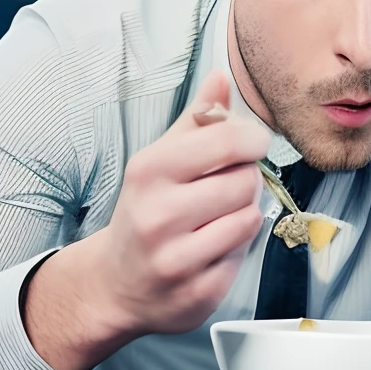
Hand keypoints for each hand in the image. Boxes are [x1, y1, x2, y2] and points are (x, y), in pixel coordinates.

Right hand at [24, 69, 269, 369]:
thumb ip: (196, 119)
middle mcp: (157, 215)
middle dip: (246, 181)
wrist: (117, 284)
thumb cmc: (147, 211)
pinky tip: (213, 248)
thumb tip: (221, 76)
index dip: (252, 139)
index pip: (227, 140)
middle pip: (245, 182)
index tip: (253, 143)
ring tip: (220, 216)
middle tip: (227, 187)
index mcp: (149, 171)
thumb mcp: (162, 159)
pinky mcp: (198, 293)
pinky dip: (237, 248)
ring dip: (244, 214)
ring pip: (249, 218)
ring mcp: (176, 259)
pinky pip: (244, 256)